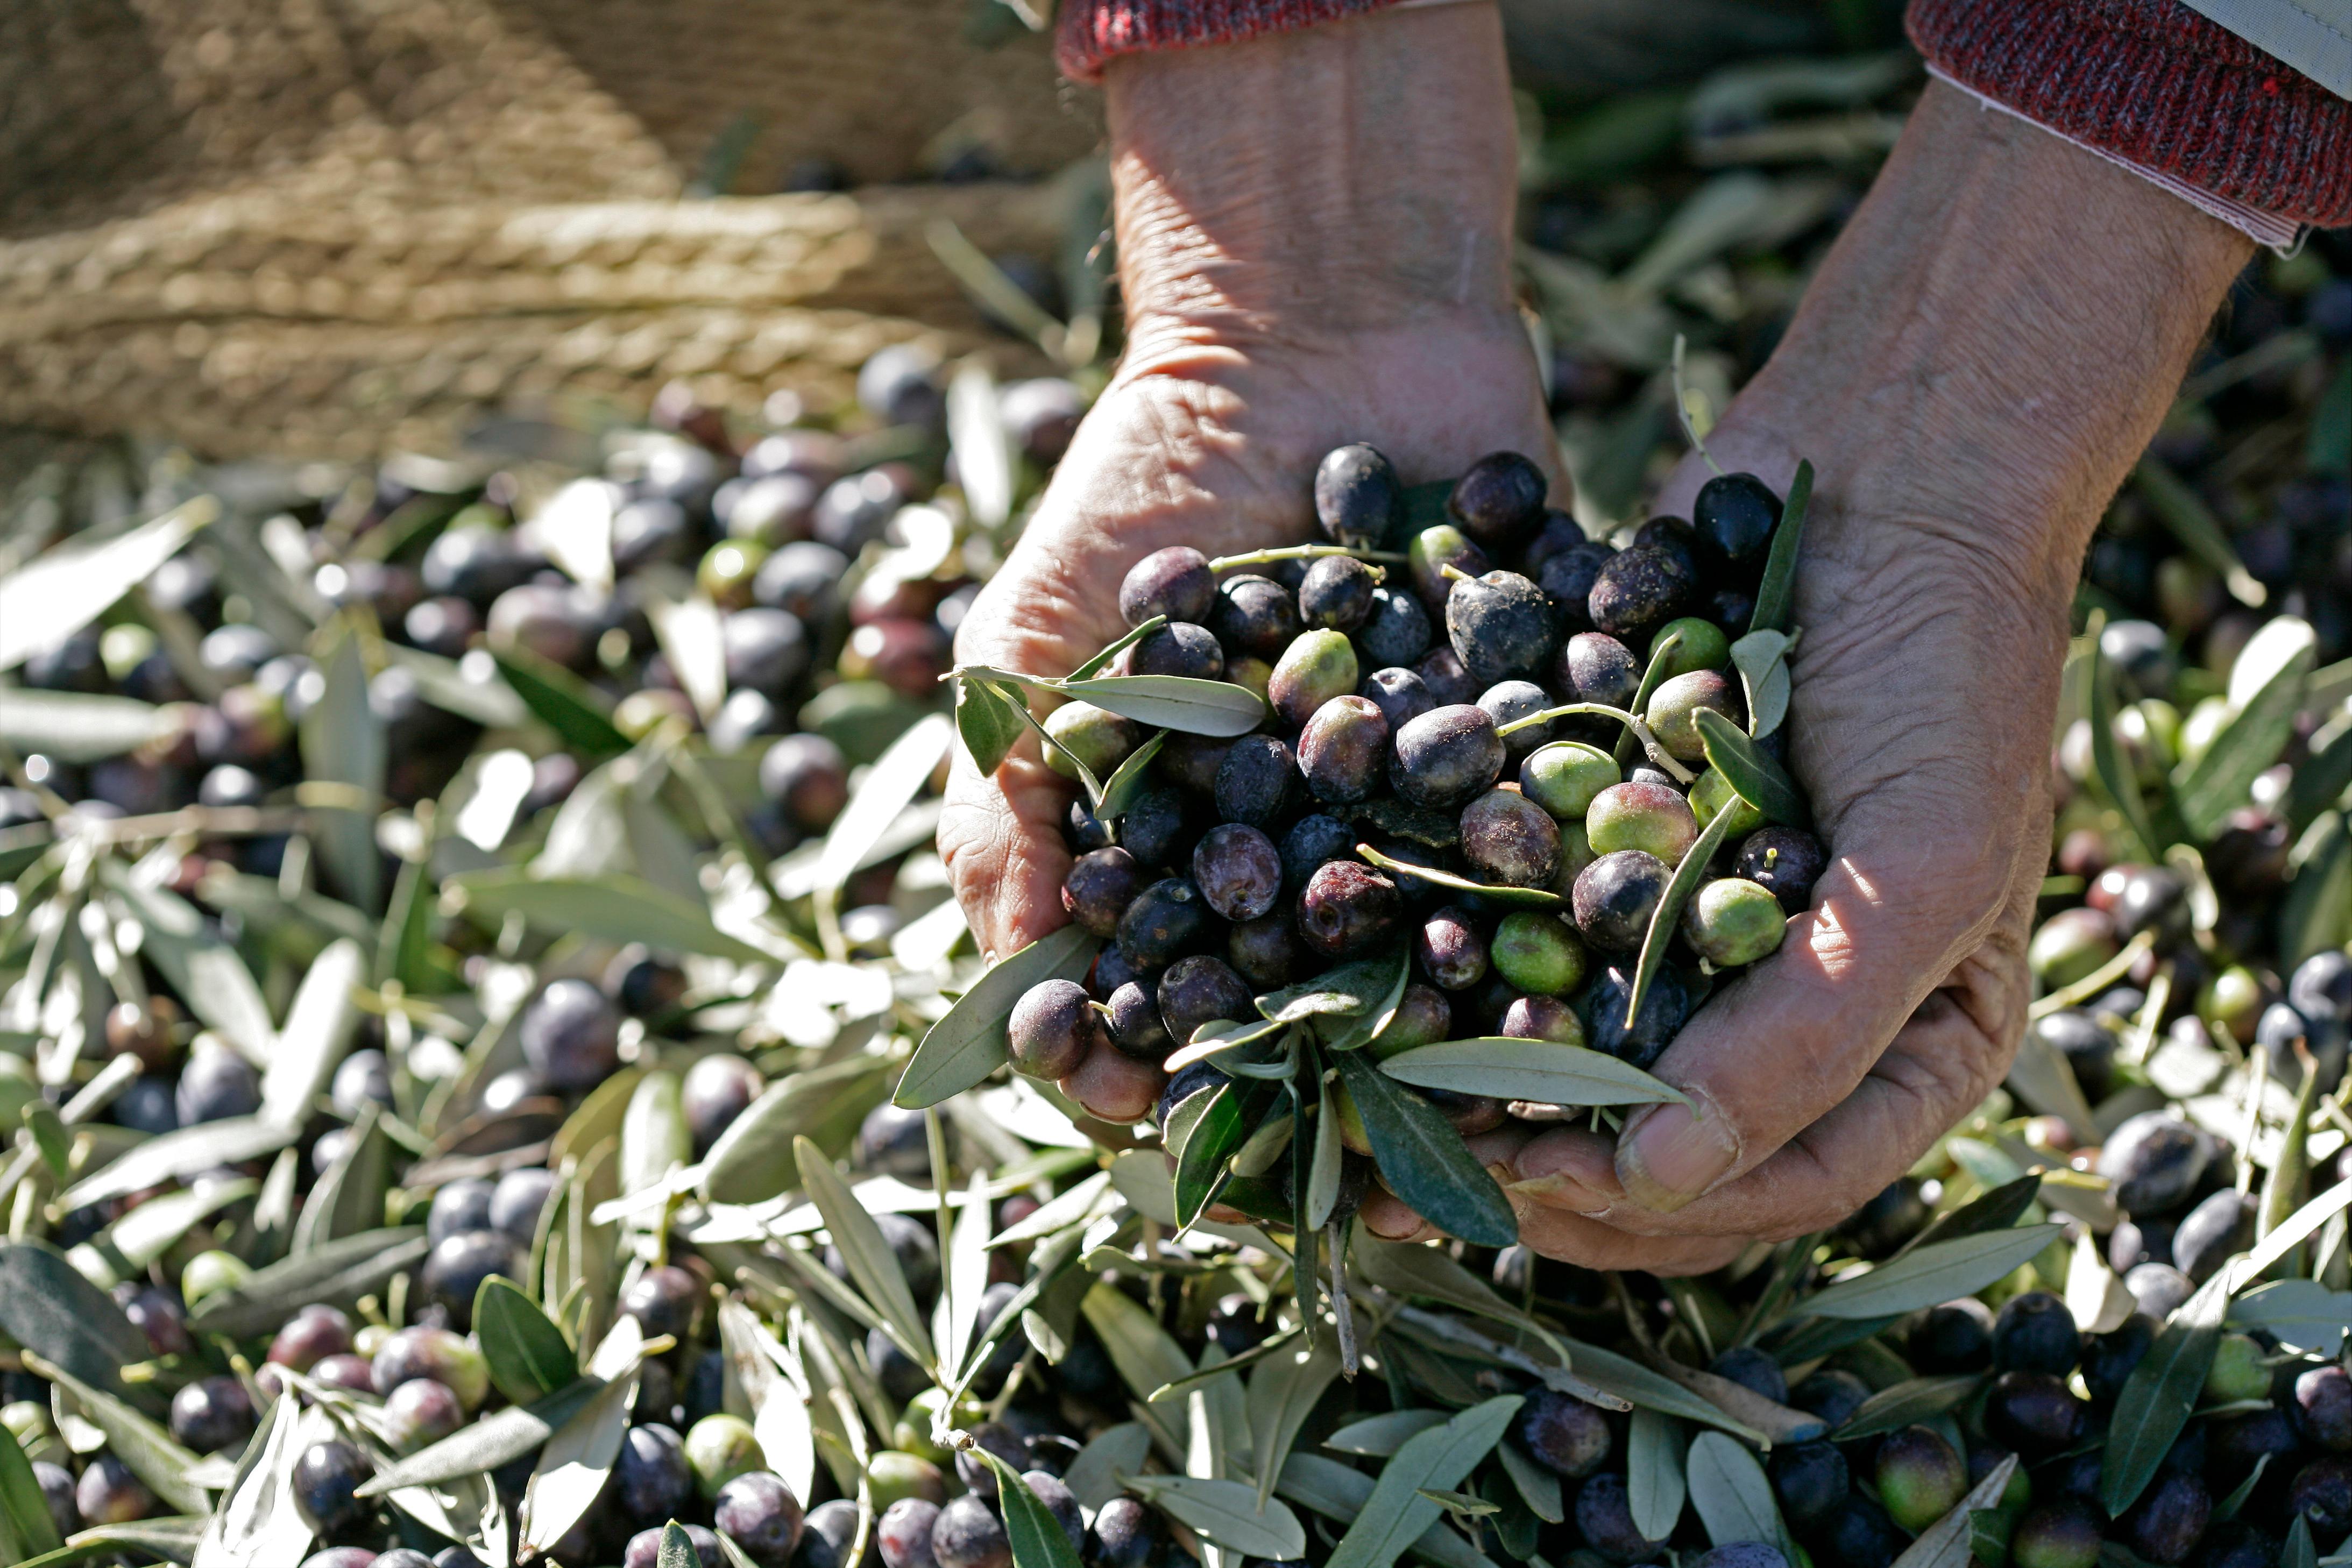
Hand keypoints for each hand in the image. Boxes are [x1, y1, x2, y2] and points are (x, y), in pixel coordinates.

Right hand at [939, 3, 1554, 1120]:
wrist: (1316, 332)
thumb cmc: (1149, 478)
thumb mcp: (1043, 628)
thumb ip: (1016, 786)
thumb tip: (1018, 953)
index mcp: (1175, 841)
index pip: (1145, 988)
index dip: (1134, 1061)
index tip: (1139, 1110)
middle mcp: (1295, 847)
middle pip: (1289, 1002)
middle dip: (1296, 1089)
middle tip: (1309, 1165)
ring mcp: (1414, 809)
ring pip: (1420, 956)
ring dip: (1428, 1042)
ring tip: (1446, 1116)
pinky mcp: (1525, 747)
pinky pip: (1541, 852)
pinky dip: (1547, 916)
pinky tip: (1560, 986)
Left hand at [1355, 80, 2252, 1270]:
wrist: (1891, 469)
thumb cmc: (1951, 671)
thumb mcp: (1924, 863)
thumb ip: (1813, 1028)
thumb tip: (1663, 1172)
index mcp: (1908, 1042)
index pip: (1784, 1183)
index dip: (1662, 1208)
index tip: (1543, 1188)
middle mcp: (1795, 1009)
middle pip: (1665, 1150)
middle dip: (1545, 1176)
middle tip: (1410, 1180)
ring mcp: (1697, 931)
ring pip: (1578, 1060)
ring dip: (1476, 1099)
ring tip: (1358, 1117)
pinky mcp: (1615, 847)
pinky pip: (1531, 940)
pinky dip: (1458, 976)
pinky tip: (1361, 994)